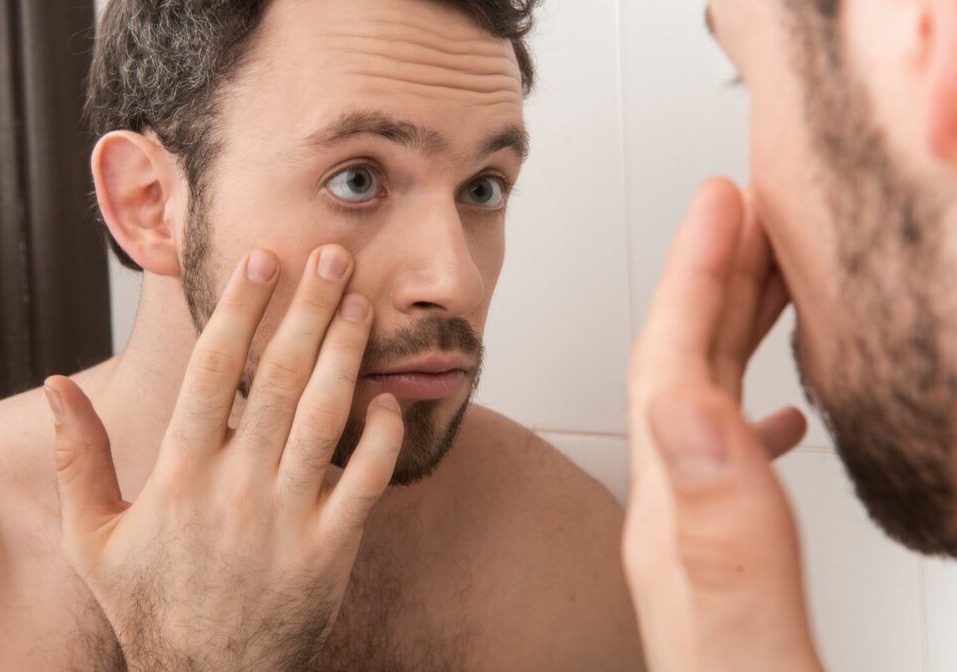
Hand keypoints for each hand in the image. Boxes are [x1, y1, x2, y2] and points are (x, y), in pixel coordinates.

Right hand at [44, 245, 403, 670]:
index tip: (261, 260)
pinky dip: (382, 436)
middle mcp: (234, 488)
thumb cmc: (150, 600)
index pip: (214, 372)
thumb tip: (55, 385)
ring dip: (346, 354)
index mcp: (179, 475)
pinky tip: (391, 398)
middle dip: (307, 310)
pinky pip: (365, 481)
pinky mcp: (330, 551)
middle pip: (278, 379)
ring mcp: (287, 519)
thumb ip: (77, 459)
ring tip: (361, 303)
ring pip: (324, 418)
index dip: (239, 310)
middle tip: (332, 255)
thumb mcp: (94, 536)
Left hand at [623, 179, 824, 671]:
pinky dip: (755, 414)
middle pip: (678, 372)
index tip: (723, 200)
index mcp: (675, 530)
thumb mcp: (749, 644)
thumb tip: (680, 404)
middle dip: (711, 282)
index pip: (670, 370)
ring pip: (705, 408)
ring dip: (733, 333)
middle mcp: (675, 531)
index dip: (696, 278)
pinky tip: (777, 411)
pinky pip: (734, 467)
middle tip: (746, 210)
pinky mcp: (736, 573)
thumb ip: (719, 535)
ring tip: (770, 281)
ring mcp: (702, 549)